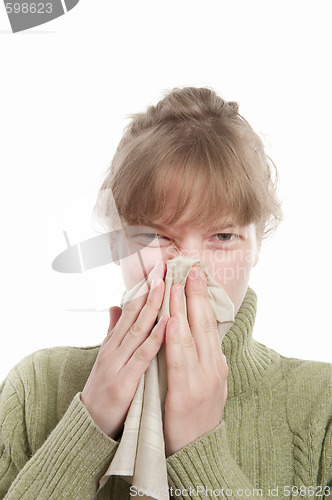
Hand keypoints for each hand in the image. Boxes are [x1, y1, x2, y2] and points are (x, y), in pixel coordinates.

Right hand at [81, 260, 167, 438]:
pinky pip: (142, 357)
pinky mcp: (124, 382)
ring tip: (166, 285)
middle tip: (165, 266)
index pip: (131, 308)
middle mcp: (114, 347)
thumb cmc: (103, 388)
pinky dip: (155, 339)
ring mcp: (118, 363)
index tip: (159, 268)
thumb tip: (114, 306)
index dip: (146, 287)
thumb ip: (112, 331)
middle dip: (151, 288)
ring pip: (138, 329)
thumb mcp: (107, 356)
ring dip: (153, 306)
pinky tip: (167, 324)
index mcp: (114, 341)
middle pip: (135, 312)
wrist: (88, 425)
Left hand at [164, 266, 227, 455]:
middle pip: (203, 323)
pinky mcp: (187, 394)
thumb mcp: (205, 381)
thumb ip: (199, 356)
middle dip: (196, 294)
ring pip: (192, 336)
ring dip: (184, 308)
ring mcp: (203, 379)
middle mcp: (213, 367)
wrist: (199, 452)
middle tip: (190, 269)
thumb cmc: (196, 414)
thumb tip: (194, 334)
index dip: (202, 298)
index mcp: (215, 363)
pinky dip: (176, 339)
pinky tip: (171, 321)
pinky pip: (180, 361)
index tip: (195, 276)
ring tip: (177, 285)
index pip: (208, 324)